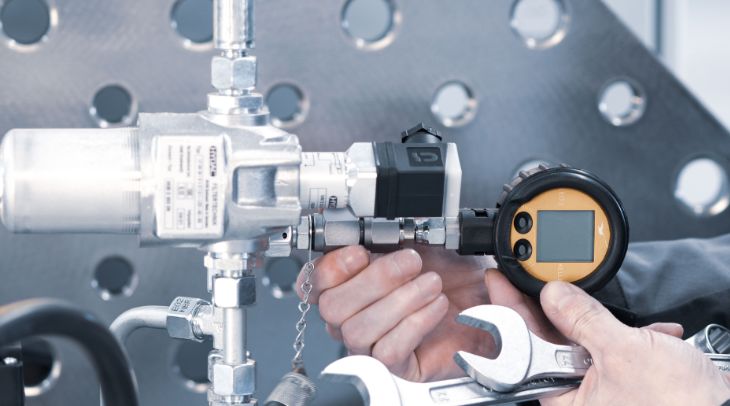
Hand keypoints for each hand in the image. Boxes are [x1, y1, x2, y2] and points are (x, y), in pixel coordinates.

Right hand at [296, 245, 495, 380]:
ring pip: (358, 329)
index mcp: (352, 283)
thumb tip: (370, 227)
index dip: (330, 267)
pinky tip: (436, 306)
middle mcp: (356, 315)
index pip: (313, 284)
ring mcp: (374, 343)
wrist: (486, 298)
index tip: (361, 251)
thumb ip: (390, 232)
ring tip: (431, 283)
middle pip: (332, 307)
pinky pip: (388, 350)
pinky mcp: (399, 365)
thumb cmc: (452, 274)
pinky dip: (415, 323)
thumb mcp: (419, 240)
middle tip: (411, 262)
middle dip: (375, 279)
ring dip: (400, 300)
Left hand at [485, 269, 729, 405]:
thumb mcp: (622, 350)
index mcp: (564, 397)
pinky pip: (615, 350)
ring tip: (612, 310)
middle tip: (540, 274)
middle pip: (551, 340)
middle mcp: (579, 396)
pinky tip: (653, 336)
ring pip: (586, 341)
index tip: (499, 279)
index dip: (509, 308)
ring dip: (601, 321)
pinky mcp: (629, 382)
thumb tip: (553, 295)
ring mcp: (604, 389)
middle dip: (558, 308)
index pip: (523, 344)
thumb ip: (582, 319)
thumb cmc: (679, 404)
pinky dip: (631, 337)